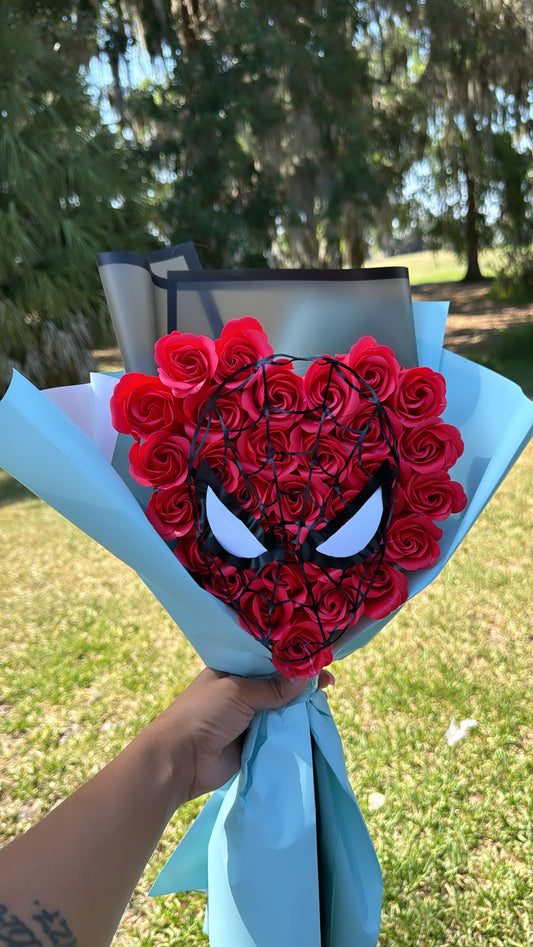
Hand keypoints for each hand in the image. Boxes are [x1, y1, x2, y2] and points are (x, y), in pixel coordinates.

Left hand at [154, 667, 334, 803]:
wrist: (182, 760)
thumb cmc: (203, 714)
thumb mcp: (238, 692)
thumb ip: (272, 687)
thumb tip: (306, 676)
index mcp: (232, 669)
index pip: (266, 659)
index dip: (290, 657)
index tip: (316, 656)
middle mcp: (242, 690)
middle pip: (277, 683)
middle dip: (300, 681)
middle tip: (328, 679)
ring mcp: (249, 717)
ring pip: (281, 707)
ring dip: (300, 704)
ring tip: (327, 695)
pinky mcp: (255, 740)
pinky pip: (280, 731)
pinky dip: (295, 727)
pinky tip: (315, 719)